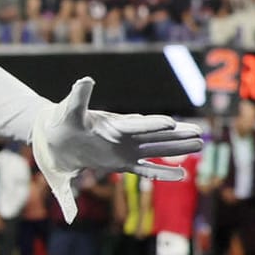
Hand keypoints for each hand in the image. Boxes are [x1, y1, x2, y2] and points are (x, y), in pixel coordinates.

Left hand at [31, 77, 204, 220]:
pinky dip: (162, 173)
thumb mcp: (69, 109)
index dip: (153, 124)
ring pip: (156, 150)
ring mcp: (125, 150)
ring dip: (176, 150)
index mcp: (114, 124)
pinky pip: (145, 169)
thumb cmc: (61, 121)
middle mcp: (124, 137)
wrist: (54, 139)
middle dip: (176, 135)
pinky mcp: (121, 164)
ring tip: (199, 145)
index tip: (172, 122)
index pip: (138, 124)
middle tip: (200, 133)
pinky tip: (181, 175)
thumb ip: (79, 97)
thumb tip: (85, 80)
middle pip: (156, 136)